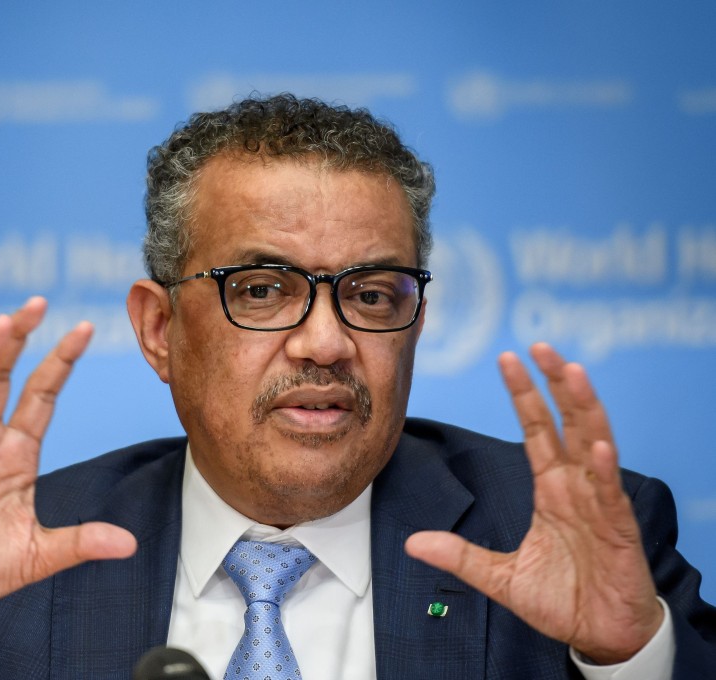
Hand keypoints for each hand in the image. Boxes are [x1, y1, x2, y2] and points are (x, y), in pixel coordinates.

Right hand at [0, 298, 136, 657]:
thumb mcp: (41, 553)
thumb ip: (82, 542)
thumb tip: (129, 544)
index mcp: (17, 453)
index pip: (41, 395)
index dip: (60, 362)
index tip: (84, 327)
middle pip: (3, 379)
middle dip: (19, 340)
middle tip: (36, 303)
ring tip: (2, 324)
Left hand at [405, 342, 662, 663]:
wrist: (600, 635)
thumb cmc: (562, 599)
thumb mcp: (500, 577)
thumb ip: (460, 555)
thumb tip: (413, 543)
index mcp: (553, 490)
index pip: (537, 430)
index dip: (524, 394)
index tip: (508, 358)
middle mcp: (578, 487)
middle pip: (568, 423)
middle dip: (554, 384)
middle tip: (540, 345)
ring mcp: (600, 505)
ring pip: (595, 444)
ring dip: (584, 408)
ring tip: (572, 372)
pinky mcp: (618, 532)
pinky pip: (611, 495)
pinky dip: (606, 470)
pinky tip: (599, 445)